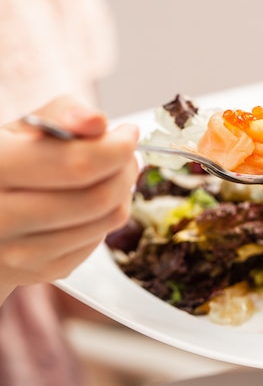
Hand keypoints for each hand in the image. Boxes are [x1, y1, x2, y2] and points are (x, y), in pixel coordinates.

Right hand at [0, 95, 138, 303]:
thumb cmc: (9, 161)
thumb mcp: (22, 128)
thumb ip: (61, 114)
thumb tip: (96, 121)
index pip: (77, 164)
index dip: (117, 147)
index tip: (128, 132)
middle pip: (97, 198)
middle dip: (126, 169)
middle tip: (127, 153)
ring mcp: (18, 252)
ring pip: (104, 222)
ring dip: (122, 193)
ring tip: (113, 173)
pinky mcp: (39, 271)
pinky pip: (96, 242)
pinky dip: (105, 217)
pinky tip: (91, 201)